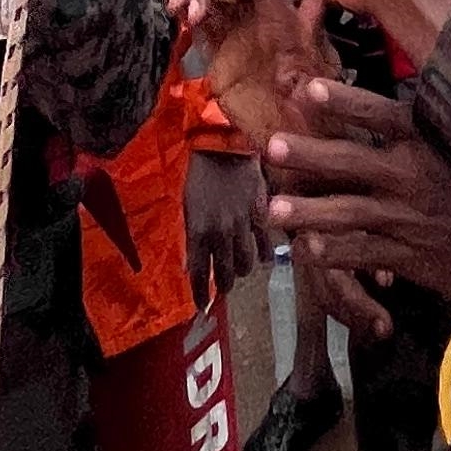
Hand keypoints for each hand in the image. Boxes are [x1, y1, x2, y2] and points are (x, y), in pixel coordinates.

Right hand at [178, 0, 311, 145]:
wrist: (299, 135)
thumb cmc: (319, 97)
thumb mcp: (323, 60)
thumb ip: (312, 27)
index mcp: (282, 11)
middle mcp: (255, 17)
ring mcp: (234, 36)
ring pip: (209, 2)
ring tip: (183, 4)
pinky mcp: (216, 57)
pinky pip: (200, 29)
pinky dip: (186, 13)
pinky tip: (176, 7)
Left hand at [185, 148, 268, 302]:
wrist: (223, 144)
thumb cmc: (198, 173)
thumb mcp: (186, 206)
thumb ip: (189, 237)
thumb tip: (190, 266)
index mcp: (198, 231)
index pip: (199, 274)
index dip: (201, 294)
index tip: (201, 306)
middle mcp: (221, 234)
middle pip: (225, 273)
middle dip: (224, 284)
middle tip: (224, 287)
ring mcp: (243, 225)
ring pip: (246, 263)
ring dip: (242, 271)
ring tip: (240, 270)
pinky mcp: (261, 214)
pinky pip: (265, 243)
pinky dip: (263, 254)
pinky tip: (262, 258)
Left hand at [262, 80, 450, 337]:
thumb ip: (415, 124)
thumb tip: (376, 96)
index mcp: (424, 140)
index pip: (380, 115)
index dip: (345, 102)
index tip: (308, 88)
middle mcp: (412, 175)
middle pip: (353, 161)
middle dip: (310, 155)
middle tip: (271, 147)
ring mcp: (407, 217)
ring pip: (350, 212)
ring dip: (311, 211)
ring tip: (274, 209)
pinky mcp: (408, 255)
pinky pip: (365, 253)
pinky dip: (337, 252)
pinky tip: (308, 249)